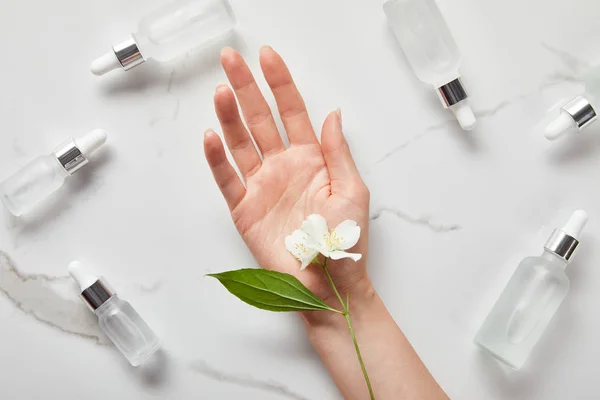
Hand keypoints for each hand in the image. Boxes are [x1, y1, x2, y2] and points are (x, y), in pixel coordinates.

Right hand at [204, 46, 369, 301]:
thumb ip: (338, 151)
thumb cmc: (345, 241)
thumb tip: (332, 113)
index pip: (292, 111)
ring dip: (230, 116)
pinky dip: (218, 159)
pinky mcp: (245, 209)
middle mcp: (283, 166)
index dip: (280, 83)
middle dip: (247, 88)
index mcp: (312, 159)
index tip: (267, 56)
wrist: (329, 285)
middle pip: (260, 119)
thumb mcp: (352, 190)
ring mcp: (262, 186)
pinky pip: (228, 179)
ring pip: (241, 143)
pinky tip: (212, 136)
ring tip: (222, 91)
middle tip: (230, 59)